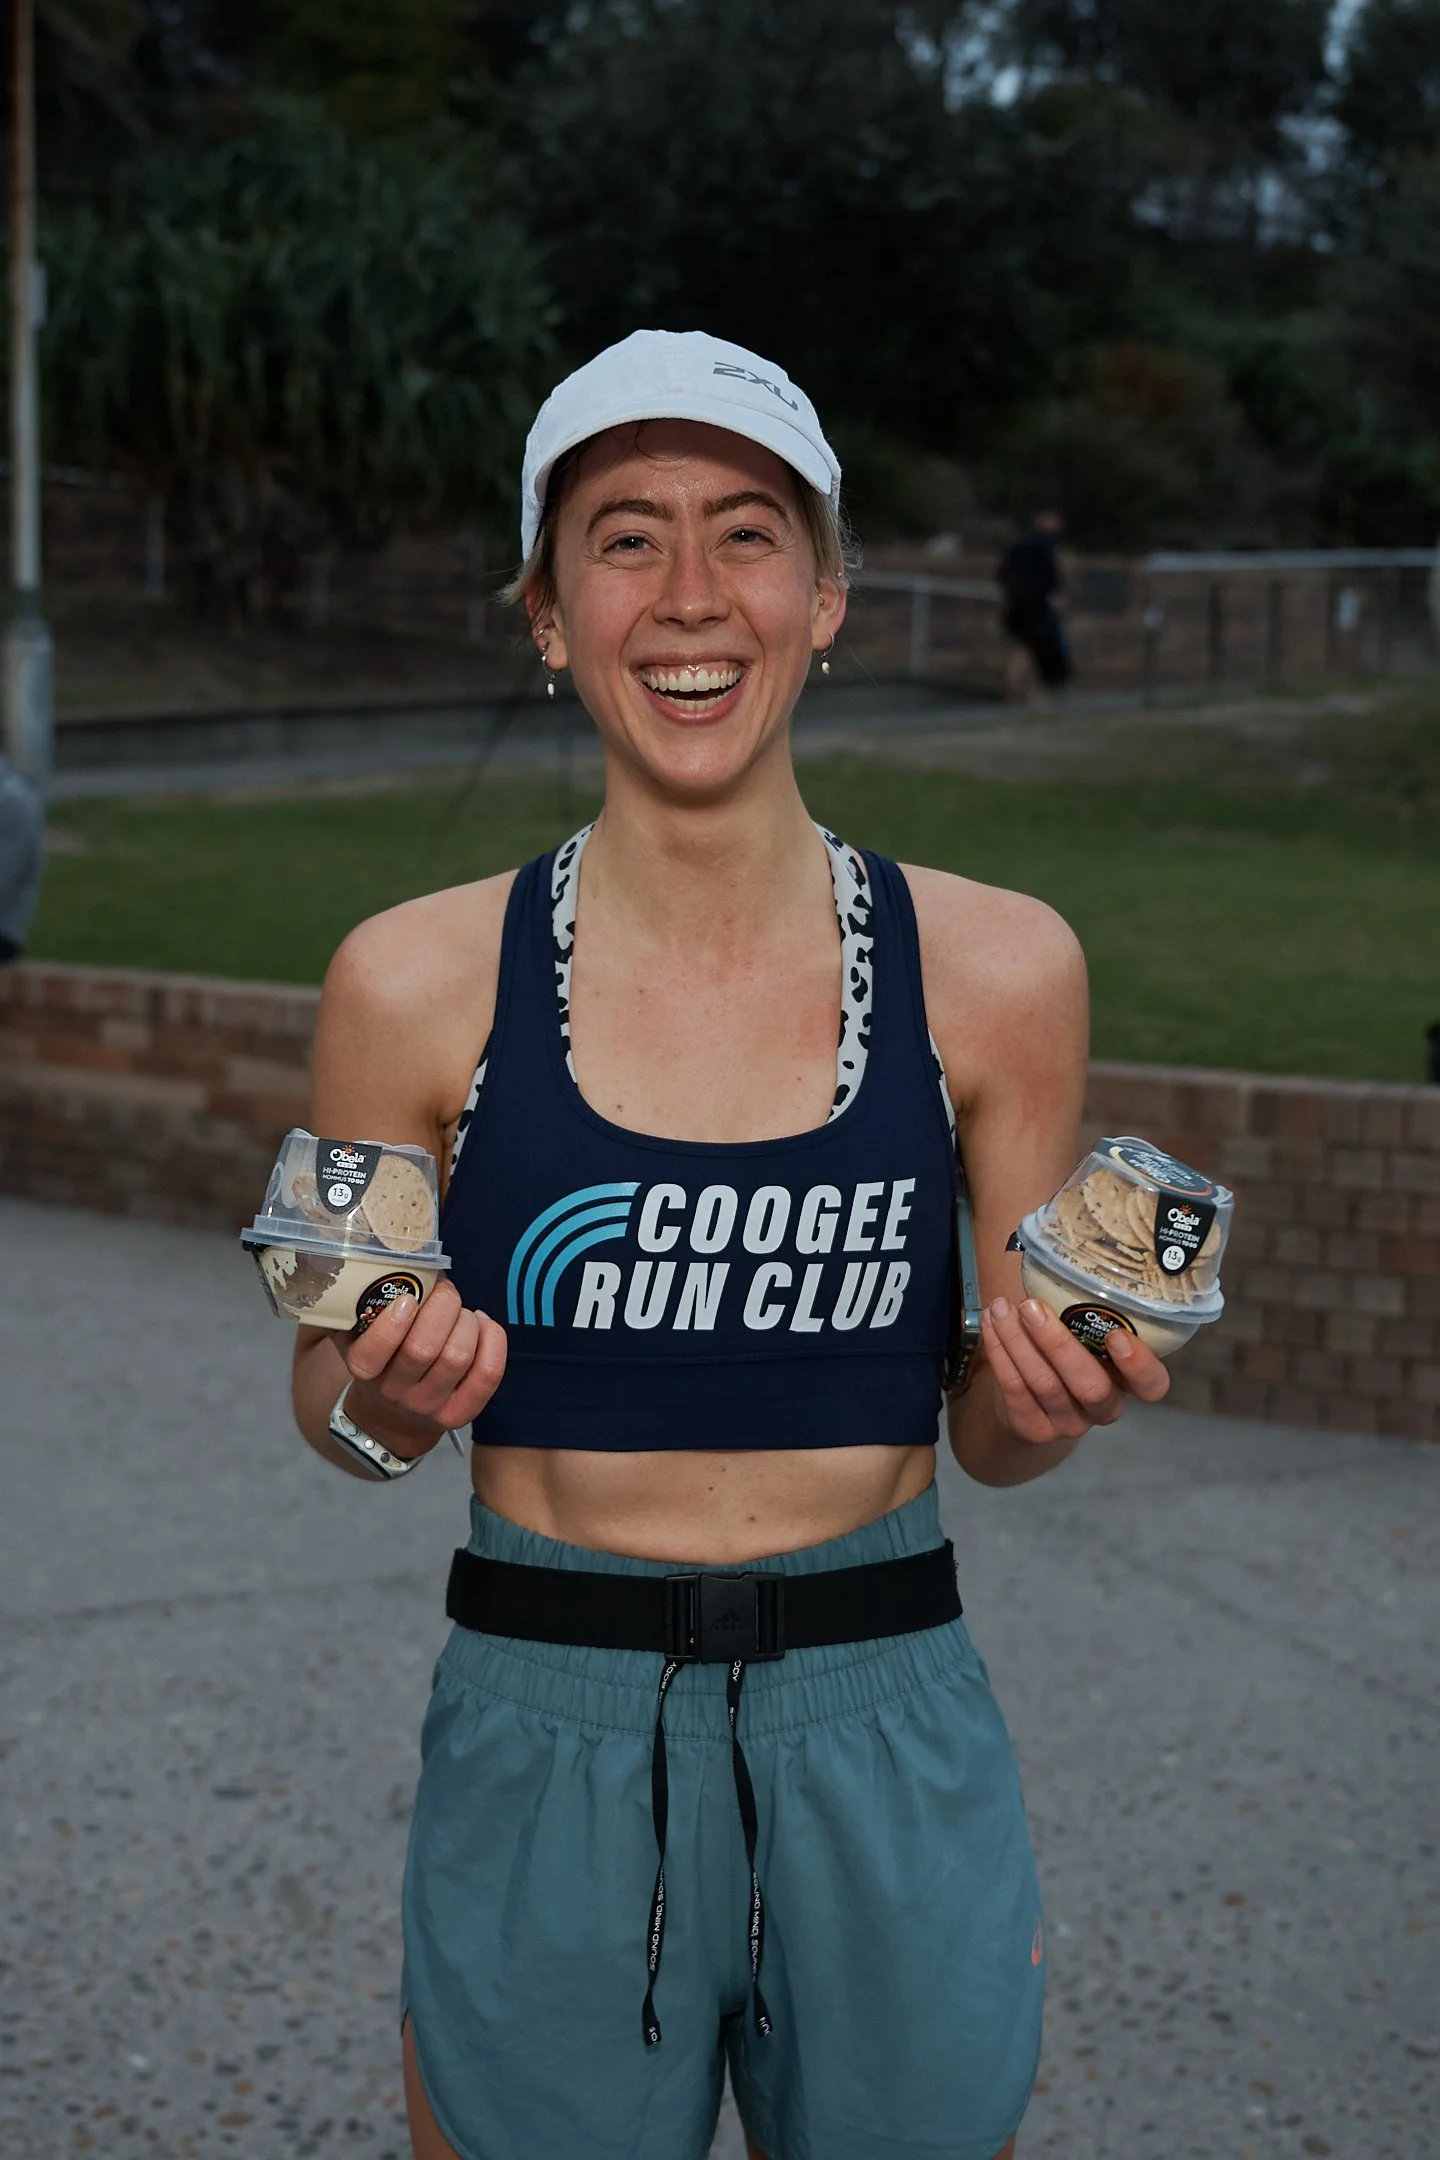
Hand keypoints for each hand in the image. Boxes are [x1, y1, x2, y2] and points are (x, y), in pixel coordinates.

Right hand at [342, 1279, 507, 1452]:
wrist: (393, 1415)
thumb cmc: (382, 1358)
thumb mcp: (359, 1333)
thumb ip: (366, 1303)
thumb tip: (398, 1260)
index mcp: (363, 1370)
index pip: (374, 1352)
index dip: (394, 1322)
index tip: (408, 1297)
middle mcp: (394, 1392)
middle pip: (424, 1349)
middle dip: (442, 1307)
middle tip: (444, 1291)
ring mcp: (429, 1406)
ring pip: (458, 1357)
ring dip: (466, 1321)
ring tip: (461, 1312)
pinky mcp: (462, 1413)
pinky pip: (488, 1373)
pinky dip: (492, 1339)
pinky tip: (481, 1324)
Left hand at [980, 1295, 1168, 1445]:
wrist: (1025, 1405)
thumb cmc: (1063, 1354)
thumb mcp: (1084, 1334)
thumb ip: (1087, 1309)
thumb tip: (1070, 1250)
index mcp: (1126, 1381)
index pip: (1152, 1386)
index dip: (1139, 1365)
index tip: (1117, 1336)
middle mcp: (1103, 1407)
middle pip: (1090, 1385)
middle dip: (1058, 1344)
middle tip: (1032, 1307)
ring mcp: (1069, 1423)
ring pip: (1045, 1384)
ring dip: (1019, 1341)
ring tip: (1001, 1307)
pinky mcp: (1033, 1429)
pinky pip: (1014, 1390)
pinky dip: (1000, 1352)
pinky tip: (990, 1323)